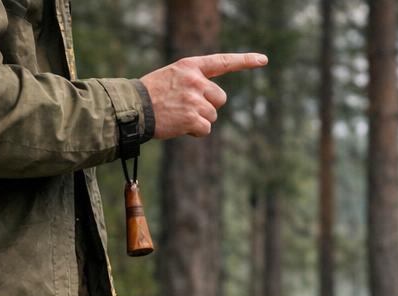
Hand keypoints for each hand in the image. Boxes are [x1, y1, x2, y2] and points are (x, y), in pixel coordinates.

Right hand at [140, 52, 267, 138]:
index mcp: (190, 66)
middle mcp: (195, 80)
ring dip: (200, 120)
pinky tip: (180, 126)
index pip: (222, 61)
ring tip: (179, 115)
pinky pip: (206, 129)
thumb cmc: (152, 95)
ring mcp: (195, 99)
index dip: (245, 60)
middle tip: (187, 107)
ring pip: (213, 116)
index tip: (264, 60)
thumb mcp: (173, 77)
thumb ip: (194, 82)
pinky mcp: (193, 118)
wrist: (133, 108)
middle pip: (220, 98)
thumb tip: (215, 101)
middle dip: (209, 106)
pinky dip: (196, 132)